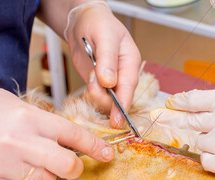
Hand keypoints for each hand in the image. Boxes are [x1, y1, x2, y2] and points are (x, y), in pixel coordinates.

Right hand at [0, 82, 113, 179]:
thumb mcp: (13, 104)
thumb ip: (41, 121)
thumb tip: (66, 138)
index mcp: (29, 117)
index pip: (73, 134)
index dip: (96, 146)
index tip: (107, 153)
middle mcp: (20, 141)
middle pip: (67, 165)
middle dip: (75, 167)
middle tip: (70, 164)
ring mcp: (4, 164)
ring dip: (47, 177)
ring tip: (32, 165)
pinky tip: (16, 175)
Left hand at [66, 1, 140, 127]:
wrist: (83, 23)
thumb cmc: (98, 24)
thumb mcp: (104, 37)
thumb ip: (107, 60)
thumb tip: (109, 83)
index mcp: (131, 63)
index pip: (129, 88)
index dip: (123, 105)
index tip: (117, 121)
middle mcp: (123, 75)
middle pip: (117, 99)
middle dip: (102, 96)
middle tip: (92, 77)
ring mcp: (111, 82)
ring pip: (105, 101)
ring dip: (94, 92)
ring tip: (91, 72)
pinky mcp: (99, 85)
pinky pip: (96, 98)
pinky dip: (90, 92)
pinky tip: (89, 77)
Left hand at [150, 90, 214, 178]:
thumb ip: (214, 103)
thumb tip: (179, 103)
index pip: (195, 100)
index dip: (178, 102)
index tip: (168, 103)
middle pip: (190, 121)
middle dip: (170, 118)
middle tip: (156, 116)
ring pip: (200, 142)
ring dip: (209, 142)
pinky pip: (206, 160)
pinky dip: (213, 158)